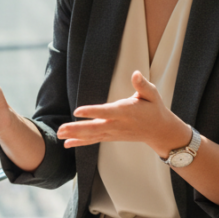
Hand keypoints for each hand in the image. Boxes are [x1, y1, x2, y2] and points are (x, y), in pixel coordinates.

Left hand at [60, 70, 190, 156]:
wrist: (159, 131)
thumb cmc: (154, 108)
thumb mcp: (152, 95)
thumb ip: (143, 85)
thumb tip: (136, 74)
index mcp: (126, 112)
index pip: (106, 112)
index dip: (92, 111)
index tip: (78, 111)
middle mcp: (117, 124)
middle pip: (94, 128)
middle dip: (77, 129)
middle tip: (61, 129)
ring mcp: (113, 132)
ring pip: (92, 135)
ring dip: (74, 135)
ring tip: (59, 134)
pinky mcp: (111, 136)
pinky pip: (94, 140)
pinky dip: (80, 142)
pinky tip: (67, 144)